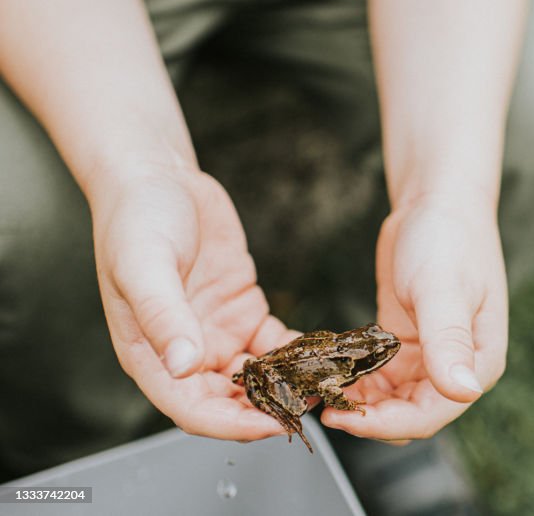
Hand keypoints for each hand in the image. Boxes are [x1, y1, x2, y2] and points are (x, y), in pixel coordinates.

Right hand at [90, 166, 297, 439]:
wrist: (157, 179)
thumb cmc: (136, 220)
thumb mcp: (144, 265)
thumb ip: (163, 316)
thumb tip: (183, 365)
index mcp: (151, 355)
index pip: (192, 410)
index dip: (232, 424)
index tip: (272, 424)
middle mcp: (186, 353)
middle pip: (230, 402)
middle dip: (268, 410)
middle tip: (313, 405)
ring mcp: (217, 334)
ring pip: (257, 378)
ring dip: (288, 385)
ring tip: (327, 383)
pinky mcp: (243, 311)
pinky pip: (274, 345)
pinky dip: (297, 353)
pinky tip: (324, 354)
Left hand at [322, 197, 507, 440]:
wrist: (436, 202)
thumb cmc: (449, 238)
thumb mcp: (443, 288)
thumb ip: (449, 341)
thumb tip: (464, 390)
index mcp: (478, 361)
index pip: (432, 414)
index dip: (386, 424)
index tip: (344, 419)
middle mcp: (456, 366)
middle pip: (410, 415)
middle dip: (368, 417)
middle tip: (323, 406)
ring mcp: (430, 357)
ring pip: (392, 401)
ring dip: (360, 402)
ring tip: (321, 391)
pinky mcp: (406, 345)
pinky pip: (381, 377)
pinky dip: (357, 380)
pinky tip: (331, 373)